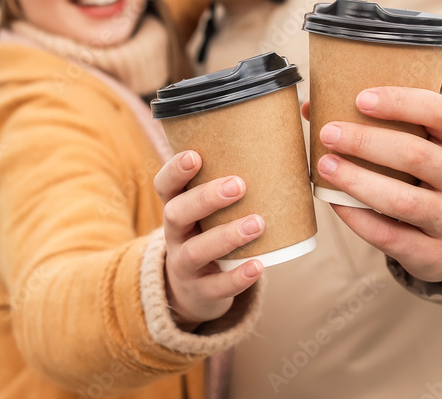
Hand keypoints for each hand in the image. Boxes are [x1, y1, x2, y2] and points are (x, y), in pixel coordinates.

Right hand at [153, 151, 264, 331]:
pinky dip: (237, 277)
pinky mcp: (201, 292)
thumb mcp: (208, 212)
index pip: (165, 185)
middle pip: (177, 213)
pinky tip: (259, 266)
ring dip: (226, 236)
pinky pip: (215, 286)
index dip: (175, 170)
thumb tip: (276, 148)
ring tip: (257, 224)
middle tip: (239, 185)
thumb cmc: (211, 233)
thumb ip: (228, 185)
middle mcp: (175, 234)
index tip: (195, 156)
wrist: (193, 289)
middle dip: (206, 199)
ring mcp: (185, 265)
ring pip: (196, 251)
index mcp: (177, 207)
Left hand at [308, 87, 441, 281]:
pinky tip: (335, 201)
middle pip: (416, 155)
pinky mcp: (433, 253)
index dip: (401, 102)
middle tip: (328, 133)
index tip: (360, 98)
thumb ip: (380, 122)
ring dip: (358, 181)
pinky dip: (357, 218)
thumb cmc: (430, 175)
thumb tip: (311, 107)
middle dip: (366, 142)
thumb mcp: (425, 144)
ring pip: (403, 201)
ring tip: (325, 166)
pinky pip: (389, 235)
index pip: (440, 112)